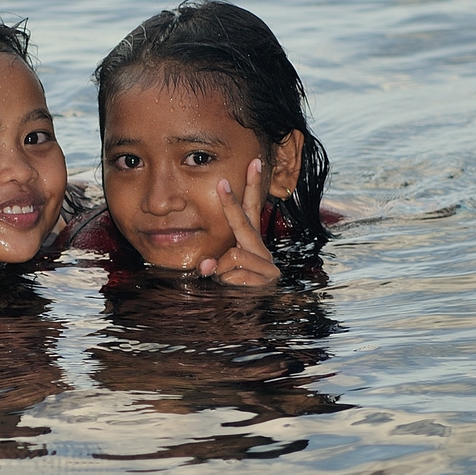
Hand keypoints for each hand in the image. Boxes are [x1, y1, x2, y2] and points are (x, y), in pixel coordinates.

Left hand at [198, 158, 280, 286]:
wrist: (255, 312)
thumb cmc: (235, 286)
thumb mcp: (221, 271)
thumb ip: (213, 264)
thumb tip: (206, 265)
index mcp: (250, 240)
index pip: (251, 208)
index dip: (252, 185)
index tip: (253, 162)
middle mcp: (260, 247)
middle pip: (243, 221)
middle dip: (229, 202)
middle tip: (221, 182)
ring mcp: (267, 262)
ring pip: (233, 255)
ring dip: (223, 270)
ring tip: (228, 279)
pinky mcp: (268, 277)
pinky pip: (234, 274)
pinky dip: (229, 282)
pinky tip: (238, 288)